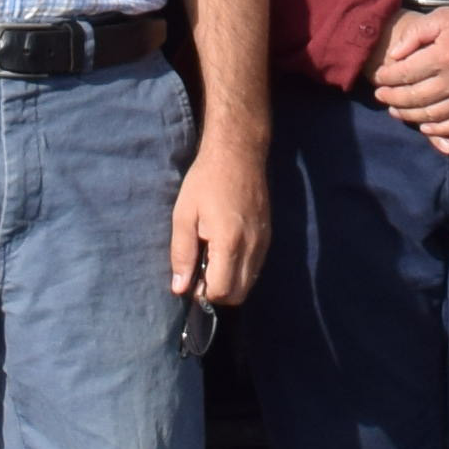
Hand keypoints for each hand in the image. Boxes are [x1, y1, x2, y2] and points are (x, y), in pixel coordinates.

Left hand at [170, 125, 274, 308]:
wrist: (238, 154)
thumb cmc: (205, 181)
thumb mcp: (184, 215)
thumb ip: (182, 254)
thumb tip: (180, 288)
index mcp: (229, 243)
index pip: (222, 292)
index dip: (204, 292)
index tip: (191, 277)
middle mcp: (251, 248)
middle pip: (238, 294)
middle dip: (218, 292)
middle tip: (201, 272)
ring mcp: (263, 243)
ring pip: (249, 283)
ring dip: (230, 282)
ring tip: (212, 260)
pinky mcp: (268, 237)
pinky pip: (255, 268)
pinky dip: (240, 270)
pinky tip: (226, 250)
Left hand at [371, 3, 448, 160]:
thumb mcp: (442, 17)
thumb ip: (415, 36)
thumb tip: (395, 56)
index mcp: (442, 57)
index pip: (404, 74)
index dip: (386, 78)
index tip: (377, 77)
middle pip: (415, 98)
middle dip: (392, 98)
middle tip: (379, 96)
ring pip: (432, 115)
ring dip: (410, 116)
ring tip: (395, 111)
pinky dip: (439, 129)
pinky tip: (426, 127)